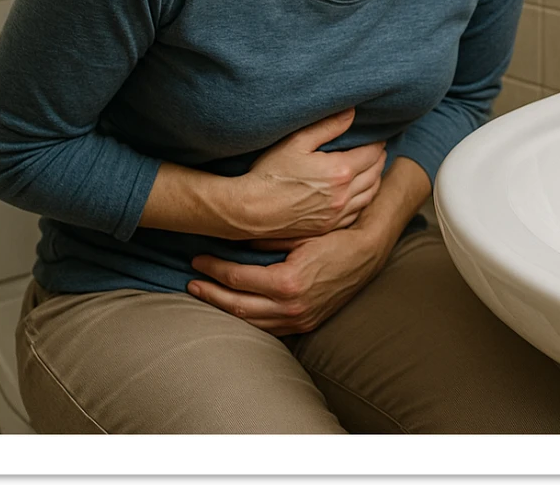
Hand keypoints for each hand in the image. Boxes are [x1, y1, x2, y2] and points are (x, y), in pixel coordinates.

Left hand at [188, 226, 383, 334]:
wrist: (368, 253)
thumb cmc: (336, 237)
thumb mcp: (301, 232)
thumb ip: (268, 237)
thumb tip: (235, 236)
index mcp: (287, 282)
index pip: (237, 278)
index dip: (213, 269)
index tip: (198, 260)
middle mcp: (291, 306)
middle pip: (237, 305)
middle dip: (210, 293)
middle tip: (191, 282)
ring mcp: (298, 319)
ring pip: (250, 321)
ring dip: (224, 308)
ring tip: (206, 295)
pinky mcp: (305, 324)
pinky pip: (268, 327)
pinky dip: (247, 319)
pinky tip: (236, 308)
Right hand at [229, 108, 386, 239]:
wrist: (250, 210)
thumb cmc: (269, 173)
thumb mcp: (297, 142)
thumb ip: (328, 126)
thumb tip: (352, 113)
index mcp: (340, 172)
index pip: (371, 154)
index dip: (377, 144)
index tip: (378, 137)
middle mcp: (343, 195)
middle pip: (374, 174)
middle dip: (379, 159)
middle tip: (378, 150)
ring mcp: (336, 215)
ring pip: (369, 195)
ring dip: (375, 180)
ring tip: (373, 169)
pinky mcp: (328, 227)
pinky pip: (356, 213)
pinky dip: (363, 200)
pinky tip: (359, 193)